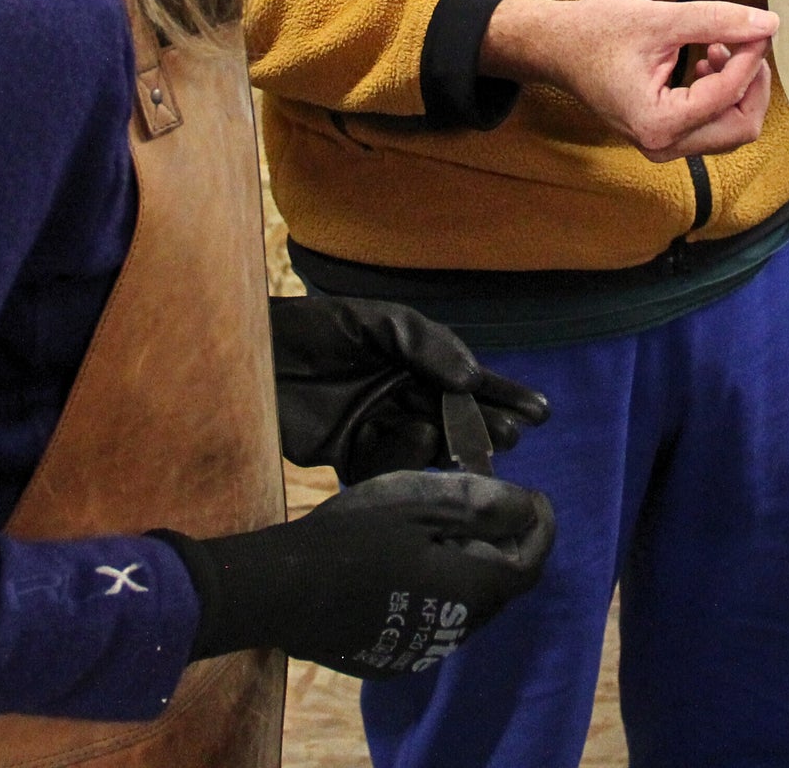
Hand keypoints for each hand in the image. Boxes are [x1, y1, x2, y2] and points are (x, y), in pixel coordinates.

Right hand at [161, 471, 554, 677]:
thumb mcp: (425, 503)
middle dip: (505, 542)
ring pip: (469, 603)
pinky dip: (441, 585)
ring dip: (472, 564)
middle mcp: (458, 630)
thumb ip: (484, 506)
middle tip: (487, 500)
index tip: (533, 493)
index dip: (540, 524)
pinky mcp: (394, 655)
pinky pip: (435, 617)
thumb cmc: (358, 537)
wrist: (286, 590)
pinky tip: (411, 559)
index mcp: (474, 591)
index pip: (532, 560)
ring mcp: (423, 649)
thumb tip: (530, 507)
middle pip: (502, 584)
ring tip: (447, 524)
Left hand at [270, 295, 549, 482]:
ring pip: (426, 445)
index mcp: (412, 361)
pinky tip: (417, 441)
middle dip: (485, 426)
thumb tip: (471, 378)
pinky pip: (385, 467)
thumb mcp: (375, 321)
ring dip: (449, 445)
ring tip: (463, 439)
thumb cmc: (313, 327)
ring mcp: (375, 427)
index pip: (466, 381)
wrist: (250, 355)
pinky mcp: (346, 456)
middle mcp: (399, 395)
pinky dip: (404, 459)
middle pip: (453, 417)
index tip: (539, 412)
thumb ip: (426, 343)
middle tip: (512, 436)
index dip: (502, 395)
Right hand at [479, 0, 775, 161]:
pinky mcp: (664, 136)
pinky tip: (708, 60)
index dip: (752, 57)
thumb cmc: (595, 32)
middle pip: (741, 126)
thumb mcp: (659, 19)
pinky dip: (723, 94)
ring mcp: (663, 145)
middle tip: (748, 40)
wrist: (555, 47)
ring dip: (738, 87)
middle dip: (753, 82)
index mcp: (658, 122)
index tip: (761, 25)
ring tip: (720, 45)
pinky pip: (712, 124)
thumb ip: (717, 21)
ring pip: (731, 128)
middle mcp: (662, 145)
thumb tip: (767, 24)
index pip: (728, 94)